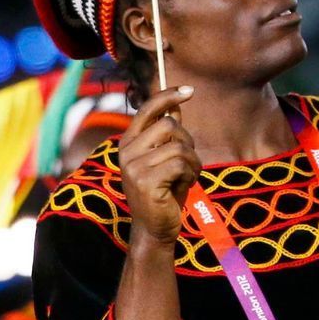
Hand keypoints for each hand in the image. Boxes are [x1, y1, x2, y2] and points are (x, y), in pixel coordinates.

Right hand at [115, 85, 199, 249]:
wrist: (154, 228)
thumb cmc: (163, 192)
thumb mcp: (164, 159)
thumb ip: (167, 135)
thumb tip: (175, 107)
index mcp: (128, 143)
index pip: (147, 109)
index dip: (168, 96)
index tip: (188, 91)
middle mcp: (127, 152)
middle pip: (169, 125)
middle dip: (187, 142)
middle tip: (186, 163)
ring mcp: (134, 167)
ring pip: (179, 146)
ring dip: (192, 162)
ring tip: (185, 178)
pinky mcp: (146, 181)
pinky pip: (181, 164)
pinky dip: (190, 174)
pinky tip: (183, 186)